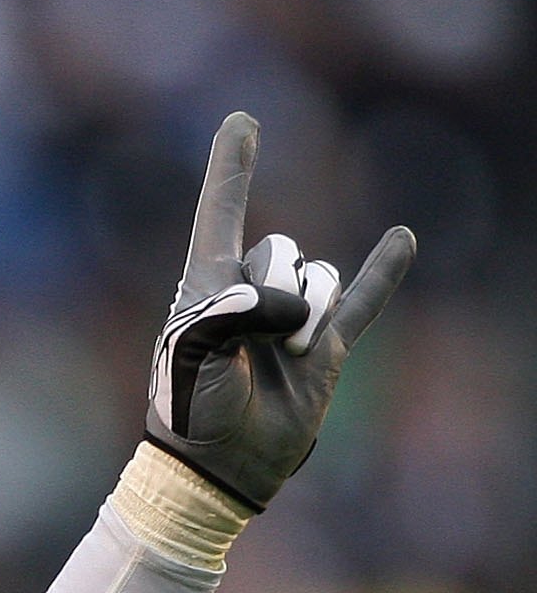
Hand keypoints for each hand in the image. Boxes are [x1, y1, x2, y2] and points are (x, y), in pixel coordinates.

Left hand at [144, 111, 413, 511]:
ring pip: (321, 278)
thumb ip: (231, 310)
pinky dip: (384, 271)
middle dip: (277, 291)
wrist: (217, 470)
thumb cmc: (189, 411)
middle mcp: (247, 296)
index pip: (221, 215)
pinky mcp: (325, 349)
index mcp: (203, 288)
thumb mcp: (191, 352)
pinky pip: (364, 301)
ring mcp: (289, 320)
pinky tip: (402, 238)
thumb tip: (292, 305)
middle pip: (281, 252)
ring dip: (312, 315)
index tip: (242, 122)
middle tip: (257, 343)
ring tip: (287, 358)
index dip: (233, 169)